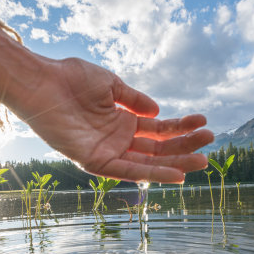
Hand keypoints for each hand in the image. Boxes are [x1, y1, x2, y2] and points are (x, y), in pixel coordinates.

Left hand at [17, 57, 213, 182]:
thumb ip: (134, 100)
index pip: (159, 130)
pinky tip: (175, 174)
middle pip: (158, 149)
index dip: (181, 127)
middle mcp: (118, 140)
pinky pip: (127, 171)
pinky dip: (151, 173)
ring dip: (175, 164)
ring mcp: (108, 151)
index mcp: (123, 121)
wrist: (44, 83)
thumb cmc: (72, 79)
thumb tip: (158, 111)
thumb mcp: (111, 84)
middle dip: (184, 147)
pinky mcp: (95, 161)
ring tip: (202, 161)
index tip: (203, 122)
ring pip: (147, 162)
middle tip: (210, 144)